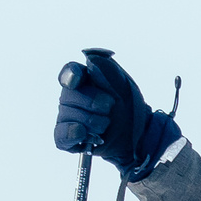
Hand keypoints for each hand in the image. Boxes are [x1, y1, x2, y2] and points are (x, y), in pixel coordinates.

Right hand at [53, 48, 177, 178]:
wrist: (139, 131)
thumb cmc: (127, 103)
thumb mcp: (122, 81)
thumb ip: (106, 68)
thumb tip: (90, 61)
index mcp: (82, 80)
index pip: (69, 74)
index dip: (71, 75)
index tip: (78, 78)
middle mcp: (71, 98)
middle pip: (69, 96)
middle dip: (93, 103)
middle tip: (111, 106)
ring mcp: (68, 118)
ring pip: (69, 117)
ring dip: (93, 121)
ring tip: (106, 124)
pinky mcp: (70, 139)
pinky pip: (61, 136)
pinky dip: (72, 134)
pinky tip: (83, 133)